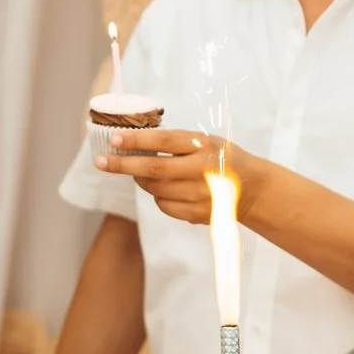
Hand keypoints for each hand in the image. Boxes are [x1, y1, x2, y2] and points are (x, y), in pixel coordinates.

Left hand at [94, 129, 256, 225]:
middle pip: (154, 170)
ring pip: (156, 190)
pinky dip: (158, 197)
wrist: (253, 189)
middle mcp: (203, 170)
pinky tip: (165, 189)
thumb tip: (134, 142)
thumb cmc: (222, 158)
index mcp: (205, 146)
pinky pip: (165, 206)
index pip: (164, 142)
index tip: (114, 139)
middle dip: (123, 165)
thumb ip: (177, 143)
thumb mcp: (206, 141)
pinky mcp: (199, 214)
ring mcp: (201, 195)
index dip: (137, 141)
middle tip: (101, 162)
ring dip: (141, 181)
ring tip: (141, 173)